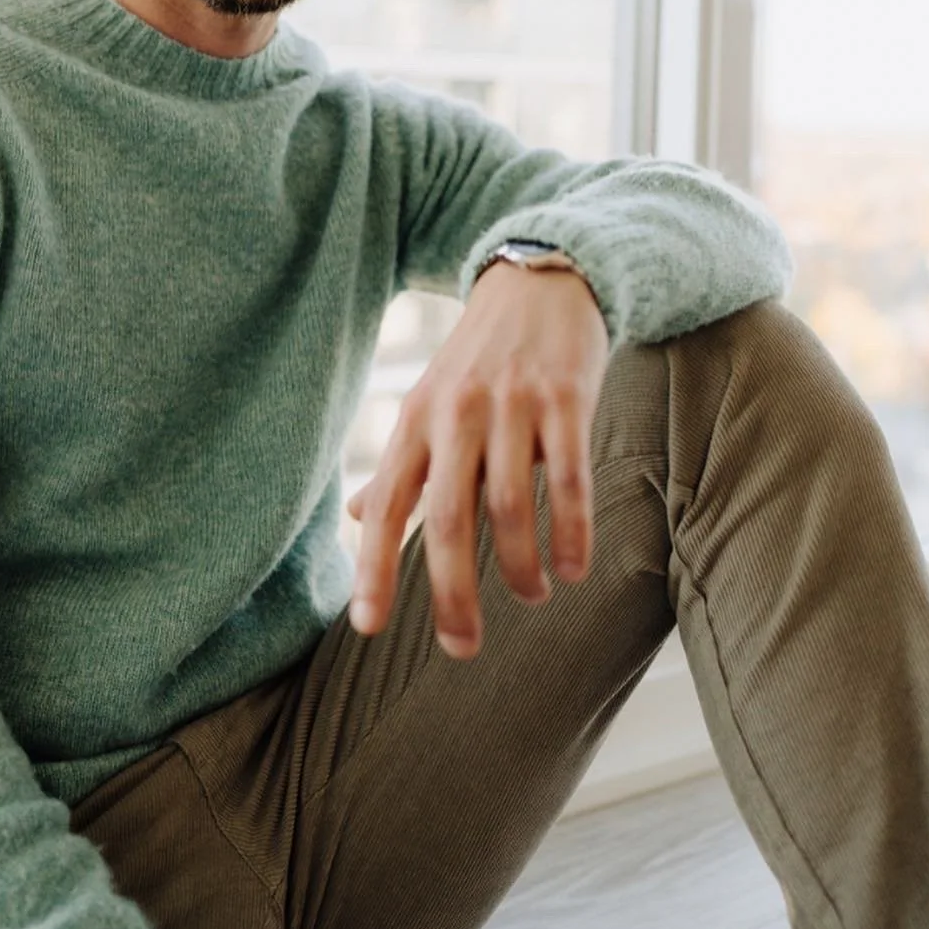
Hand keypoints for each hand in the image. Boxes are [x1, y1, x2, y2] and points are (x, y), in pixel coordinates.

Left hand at [347, 262, 609, 657]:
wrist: (541, 281)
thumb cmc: (480, 359)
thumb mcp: (427, 403)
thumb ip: (398, 465)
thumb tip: (354, 519)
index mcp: (415, 422)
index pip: (384, 505)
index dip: (373, 568)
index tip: (369, 628)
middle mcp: (456, 415)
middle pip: (446, 519)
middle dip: (451, 592)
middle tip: (461, 647)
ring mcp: (512, 405)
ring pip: (509, 506)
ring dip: (519, 568)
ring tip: (530, 597)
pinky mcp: (566, 398)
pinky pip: (570, 479)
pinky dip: (572, 532)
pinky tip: (574, 567)